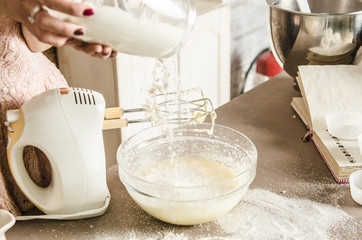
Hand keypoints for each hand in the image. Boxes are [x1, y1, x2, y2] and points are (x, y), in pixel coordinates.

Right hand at [0, 0, 116, 58]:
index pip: (53, 1)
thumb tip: (84, 1)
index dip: (71, 8)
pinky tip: (73, 40)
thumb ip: (63, 0)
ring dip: (64, 37)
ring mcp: (30, 20)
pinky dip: (60, 41)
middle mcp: (31, 7)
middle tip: (83, 31)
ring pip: (44, 34)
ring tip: (80, 37)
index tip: (90, 11)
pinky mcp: (32, 30)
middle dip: (66, 28)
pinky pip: (45, 39)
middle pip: (45, 21)